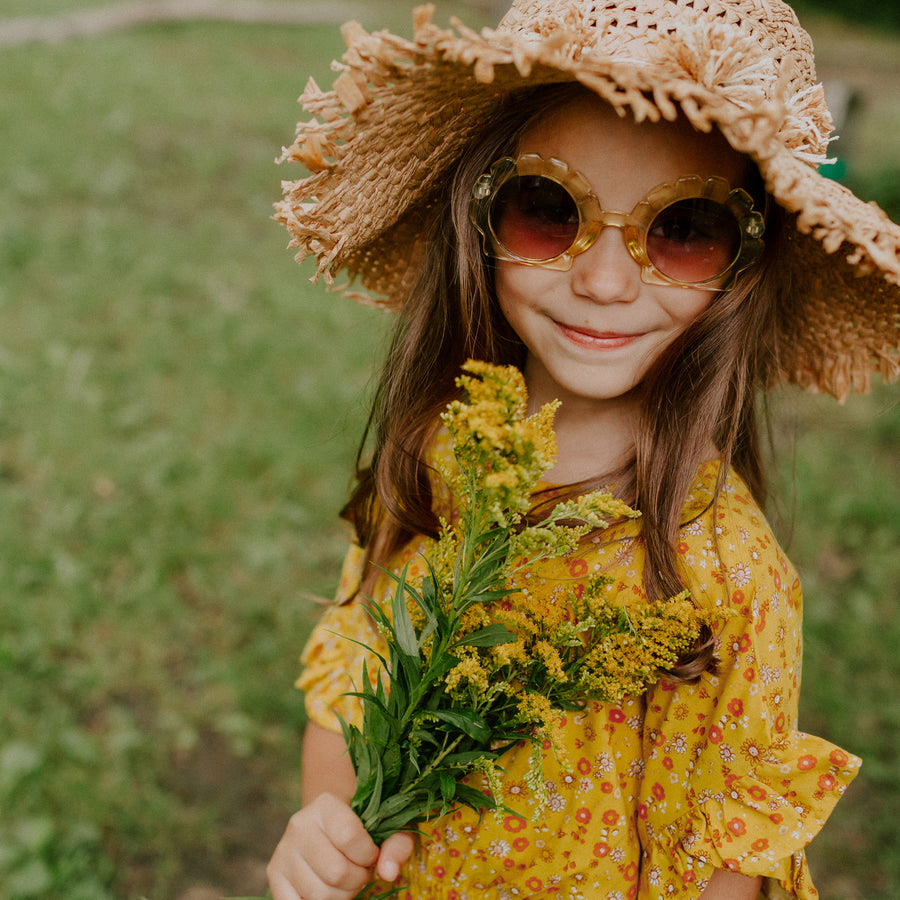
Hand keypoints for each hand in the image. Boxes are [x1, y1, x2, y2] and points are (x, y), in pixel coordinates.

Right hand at [267, 792, 414, 899]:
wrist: (329, 827)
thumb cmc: (362, 827)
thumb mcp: (385, 828)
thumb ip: (396, 845)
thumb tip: (388, 872)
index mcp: (325, 804)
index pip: (350, 836)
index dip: (368, 855)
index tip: (373, 855)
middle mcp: (300, 824)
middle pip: (336, 872)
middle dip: (358, 879)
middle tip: (361, 871)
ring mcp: (283, 850)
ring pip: (320, 894)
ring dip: (342, 895)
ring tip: (346, 880)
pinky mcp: (274, 874)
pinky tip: (329, 890)